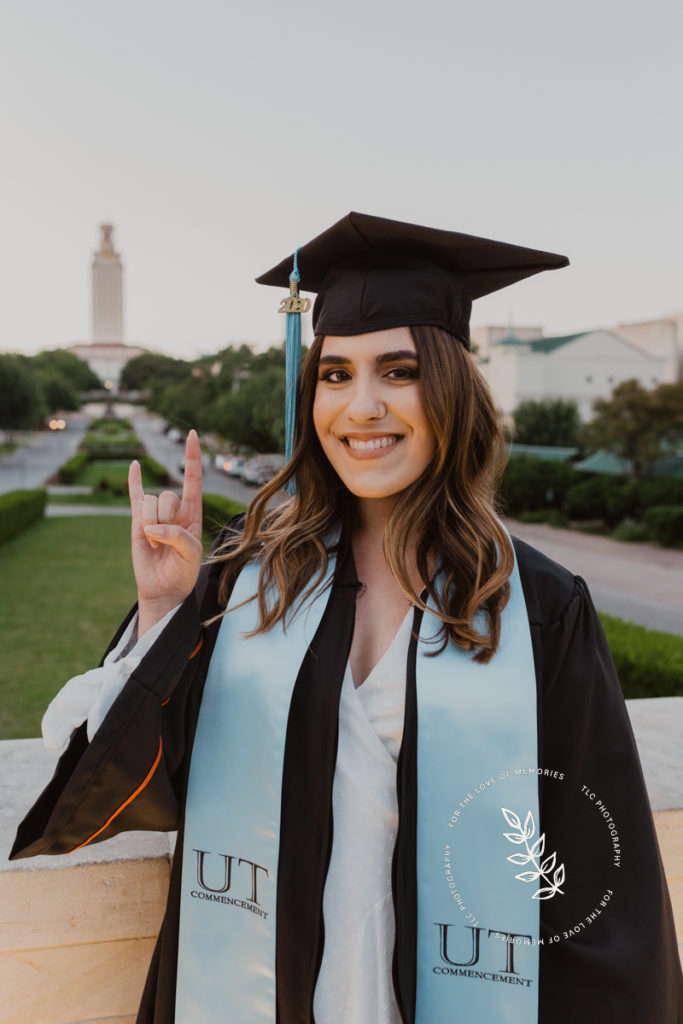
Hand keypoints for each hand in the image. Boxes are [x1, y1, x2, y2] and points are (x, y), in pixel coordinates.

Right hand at [128, 430, 202, 635]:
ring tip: (155, 544)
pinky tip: (134, 465)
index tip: (192, 434)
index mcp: (193, 513)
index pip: (193, 479)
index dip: (192, 456)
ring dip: (150, 527)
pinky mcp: (137, 521)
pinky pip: (134, 496)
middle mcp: (175, 509)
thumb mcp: (191, 554)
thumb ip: (178, 535)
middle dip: (166, 520)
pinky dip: (134, 480)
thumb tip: (151, 526)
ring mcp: (155, 514)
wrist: (164, 588)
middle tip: (167, 543)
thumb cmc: (183, 571)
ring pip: (149, 503)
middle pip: (167, 497)